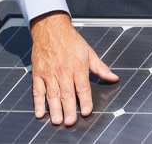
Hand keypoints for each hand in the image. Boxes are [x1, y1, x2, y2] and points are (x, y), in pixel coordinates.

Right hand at [29, 11, 118, 125]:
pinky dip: (38, 102)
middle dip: (69, 109)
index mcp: (78, 66)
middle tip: (71, 122)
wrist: (51, 28)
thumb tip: (113, 78)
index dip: (86, 100)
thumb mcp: (89, 52)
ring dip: (54, 109)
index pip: (83, 86)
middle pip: (67, 93)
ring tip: (57, 121)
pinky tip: (40, 113)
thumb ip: (101, 68)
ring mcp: (49, 73)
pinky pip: (37, 90)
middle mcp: (64, 70)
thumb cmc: (71, 40)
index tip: (88, 112)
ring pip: (52, 94)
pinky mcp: (38, 73)